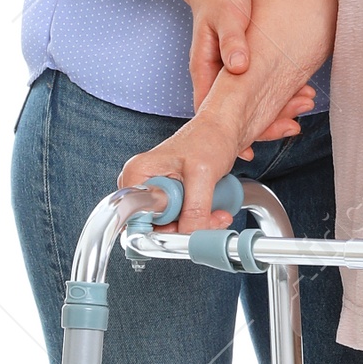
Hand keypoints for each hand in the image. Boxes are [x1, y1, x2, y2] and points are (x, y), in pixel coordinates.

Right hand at [120, 111, 245, 232]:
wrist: (225, 129)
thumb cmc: (210, 136)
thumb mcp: (202, 174)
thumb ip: (195, 208)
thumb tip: (189, 235)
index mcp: (138, 174)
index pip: (137, 220)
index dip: (163, 232)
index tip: (187, 231)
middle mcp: (142, 183)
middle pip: (156, 226)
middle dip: (186, 227)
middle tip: (209, 217)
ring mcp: (156, 190)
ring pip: (172, 225)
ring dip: (197, 224)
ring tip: (216, 210)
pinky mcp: (171, 196)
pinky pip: (181, 219)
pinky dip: (200, 218)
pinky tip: (213, 208)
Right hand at [186, 0, 315, 138]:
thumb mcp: (227, 16)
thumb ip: (231, 41)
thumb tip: (239, 68)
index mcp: (205, 71)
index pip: (213, 115)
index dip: (231, 135)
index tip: (249, 151)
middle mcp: (214, 79)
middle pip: (235, 115)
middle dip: (266, 125)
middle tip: (295, 126)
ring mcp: (227, 74)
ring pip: (249, 104)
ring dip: (276, 108)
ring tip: (305, 104)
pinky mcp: (239, 67)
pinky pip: (257, 88)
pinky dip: (278, 93)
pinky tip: (299, 91)